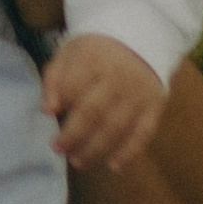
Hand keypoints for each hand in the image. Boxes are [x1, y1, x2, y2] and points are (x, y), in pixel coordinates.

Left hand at [43, 34, 168, 173]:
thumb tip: (47, 110)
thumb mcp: (70, 52)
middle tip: (59, 149)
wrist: (141, 37)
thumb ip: (54, 78)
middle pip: (93, 113)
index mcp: (94, 59)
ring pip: (116, 127)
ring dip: (96, 149)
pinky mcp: (155, 106)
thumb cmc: (96, 51)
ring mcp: (139, 94)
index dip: (61, 103)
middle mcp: (119, 78)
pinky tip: (114, 166)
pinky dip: (129, 152)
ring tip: (78, 161)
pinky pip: (143, 133)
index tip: (50, 117)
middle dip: (74, 135)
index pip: (73, 86)